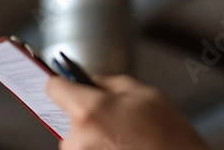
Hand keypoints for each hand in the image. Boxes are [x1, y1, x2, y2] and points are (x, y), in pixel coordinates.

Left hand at [46, 75, 207, 149]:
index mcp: (89, 110)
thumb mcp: (146, 93)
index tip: (67, 82)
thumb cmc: (168, 135)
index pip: (54, 87)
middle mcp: (77, 138)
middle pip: (70, 116)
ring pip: (78, 138)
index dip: (64, 82)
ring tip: (125, 138)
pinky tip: (122, 147)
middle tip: (119, 119)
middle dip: (90, 114)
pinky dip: (100, 148)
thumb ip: (111, 83)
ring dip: (95, 136)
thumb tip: (91, 80)